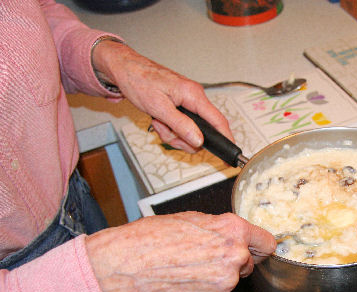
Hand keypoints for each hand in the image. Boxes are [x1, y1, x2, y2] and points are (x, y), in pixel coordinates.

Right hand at [85, 212, 275, 291]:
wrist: (129, 263)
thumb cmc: (153, 237)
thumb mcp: (193, 219)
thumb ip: (221, 229)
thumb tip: (232, 236)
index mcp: (233, 230)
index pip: (266, 243)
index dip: (259, 247)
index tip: (257, 251)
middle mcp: (236, 256)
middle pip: (247, 264)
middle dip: (232, 262)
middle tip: (204, 259)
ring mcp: (227, 282)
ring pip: (230, 282)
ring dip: (217, 279)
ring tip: (188, 270)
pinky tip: (185, 284)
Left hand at [92, 39, 232, 152]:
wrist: (124, 69)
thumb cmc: (138, 80)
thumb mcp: (159, 107)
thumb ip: (181, 125)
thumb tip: (198, 140)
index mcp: (193, 95)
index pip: (218, 120)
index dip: (226, 138)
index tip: (229, 154)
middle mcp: (194, 98)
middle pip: (201, 131)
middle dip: (183, 139)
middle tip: (167, 133)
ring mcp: (187, 102)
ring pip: (189, 131)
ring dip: (173, 133)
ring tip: (159, 123)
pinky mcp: (180, 106)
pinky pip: (181, 125)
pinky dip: (169, 128)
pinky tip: (158, 120)